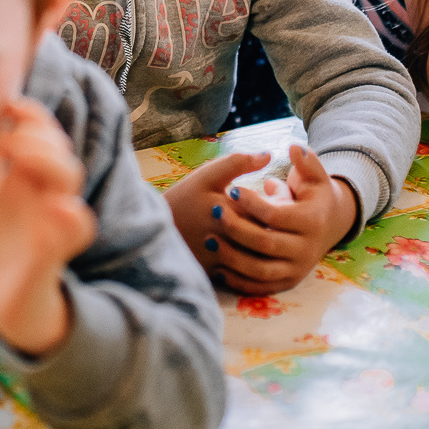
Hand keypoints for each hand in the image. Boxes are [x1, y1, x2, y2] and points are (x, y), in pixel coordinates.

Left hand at [0, 98, 96, 357]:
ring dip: (49, 162)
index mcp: (26, 181)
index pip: (42, 136)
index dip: (32, 115)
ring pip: (70, 182)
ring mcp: (52, 223)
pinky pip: (72, 233)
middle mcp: (45, 196)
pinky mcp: (52, 255)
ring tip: (20, 153)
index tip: (9, 104)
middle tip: (6, 134)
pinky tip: (57, 208)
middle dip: (36, 135)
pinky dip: (67, 220)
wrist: (3, 305)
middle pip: (58, 151)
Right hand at [163, 149, 271, 279]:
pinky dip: (251, 264)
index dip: (278, 206)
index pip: (268, 211)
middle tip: (275, 219)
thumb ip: (238, 162)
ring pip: (257, 257)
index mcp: (227, 210)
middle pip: (265, 235)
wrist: (151, 229)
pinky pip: (242, 274)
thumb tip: (268, 155)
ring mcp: (219, 258)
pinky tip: (250, 253)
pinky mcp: (213, 273)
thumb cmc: (183, 198)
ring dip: (265, 247)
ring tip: (263, 234)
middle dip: (274, 227)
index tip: (276, 199)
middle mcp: (226, 238)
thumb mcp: (207, 176)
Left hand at [169, 146, 359, 295]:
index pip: (276, 215)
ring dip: (232, 257)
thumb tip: (294, 146)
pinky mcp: (287, 282)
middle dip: (237, 229)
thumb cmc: (315, 195)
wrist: (331, 225)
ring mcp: (296, 269)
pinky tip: (218, 266)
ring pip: (260, 270)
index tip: (231, 189)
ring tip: (210, 240)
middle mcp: (306, 250)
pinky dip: (238, 280)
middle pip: (265, 243)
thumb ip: (307, 161)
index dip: (252, 203)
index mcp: (312, 222)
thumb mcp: (316, 176)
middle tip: (214, 213)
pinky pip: (260, 287)